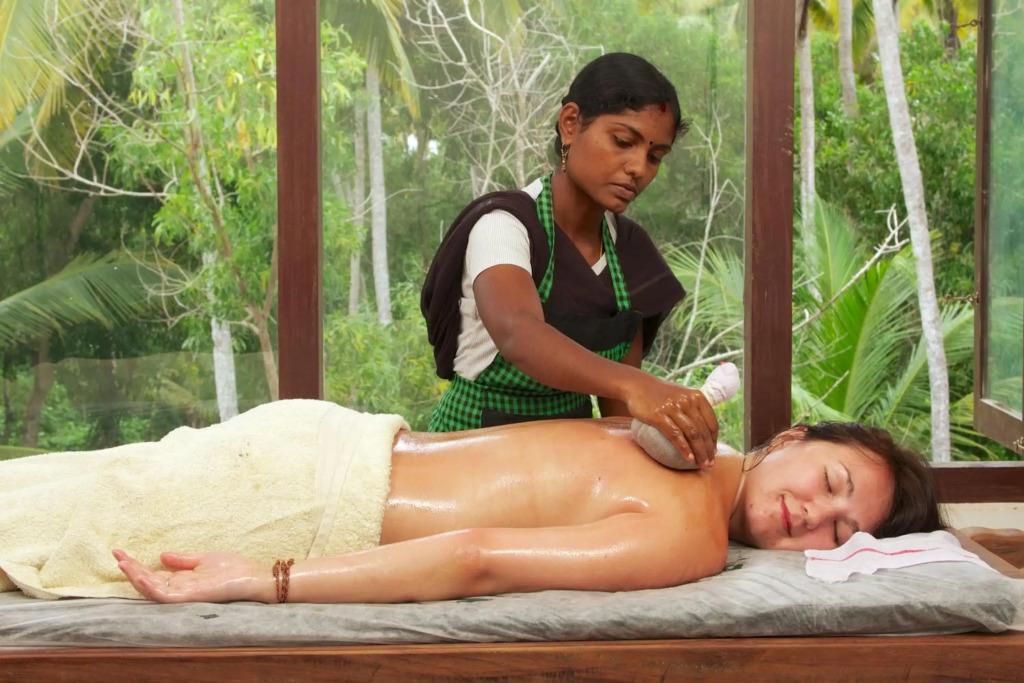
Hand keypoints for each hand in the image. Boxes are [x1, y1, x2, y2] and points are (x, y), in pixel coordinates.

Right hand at [112, 549, 272, 603]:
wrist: (254, 576)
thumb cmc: (234, 568)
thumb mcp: (205, 559)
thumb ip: (183, 560)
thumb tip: (161, 555)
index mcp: (182, 579)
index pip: (152, 574)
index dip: (135, 564)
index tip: (120, 552)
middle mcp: (180, 588)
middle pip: (148, 581)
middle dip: (131, 569)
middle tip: (116, 555)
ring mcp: (184, 593)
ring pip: (152, 590)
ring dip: (136, 578)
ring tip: (123, 565)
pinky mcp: (190, 596)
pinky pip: (165, 596)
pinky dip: (150, 588)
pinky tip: (140, 576)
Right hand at [625, 375, 718, 467]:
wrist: (637, 385)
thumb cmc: (660, 394)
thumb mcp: (681, 395)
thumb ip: (694, 408)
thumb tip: (704, 430)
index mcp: (697, 396)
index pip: (712, 422)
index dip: (714, 440)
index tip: (713, 452)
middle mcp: (688, 401)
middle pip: (703, 431)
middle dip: (709, 450)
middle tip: (709, 463)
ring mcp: (673, 407)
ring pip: (692, 434)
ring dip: (699, 452)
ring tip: (701, 464)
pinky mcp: (659, 415)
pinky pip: (675, 435)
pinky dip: (683, 449)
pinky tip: (688, 458)